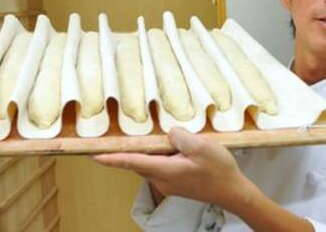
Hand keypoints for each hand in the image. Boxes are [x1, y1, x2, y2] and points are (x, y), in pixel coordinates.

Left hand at [93, 127, 245, 208]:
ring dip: (141, 153)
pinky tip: (164, 146)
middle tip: (110, 137)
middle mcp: (161, 179)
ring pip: (148, 163)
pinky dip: (155, 156)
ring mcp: (168, 182)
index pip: (131, 161)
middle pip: (137, 162)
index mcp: (165, 170)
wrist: (233, 191)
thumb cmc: (218, 170)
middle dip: (124, 151)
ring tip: (139, 138)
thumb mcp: (201, 147)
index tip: (93, 154)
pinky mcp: (175, 182)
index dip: (111, 158)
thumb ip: (180, 137)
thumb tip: (168, 133)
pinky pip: (158, 166)